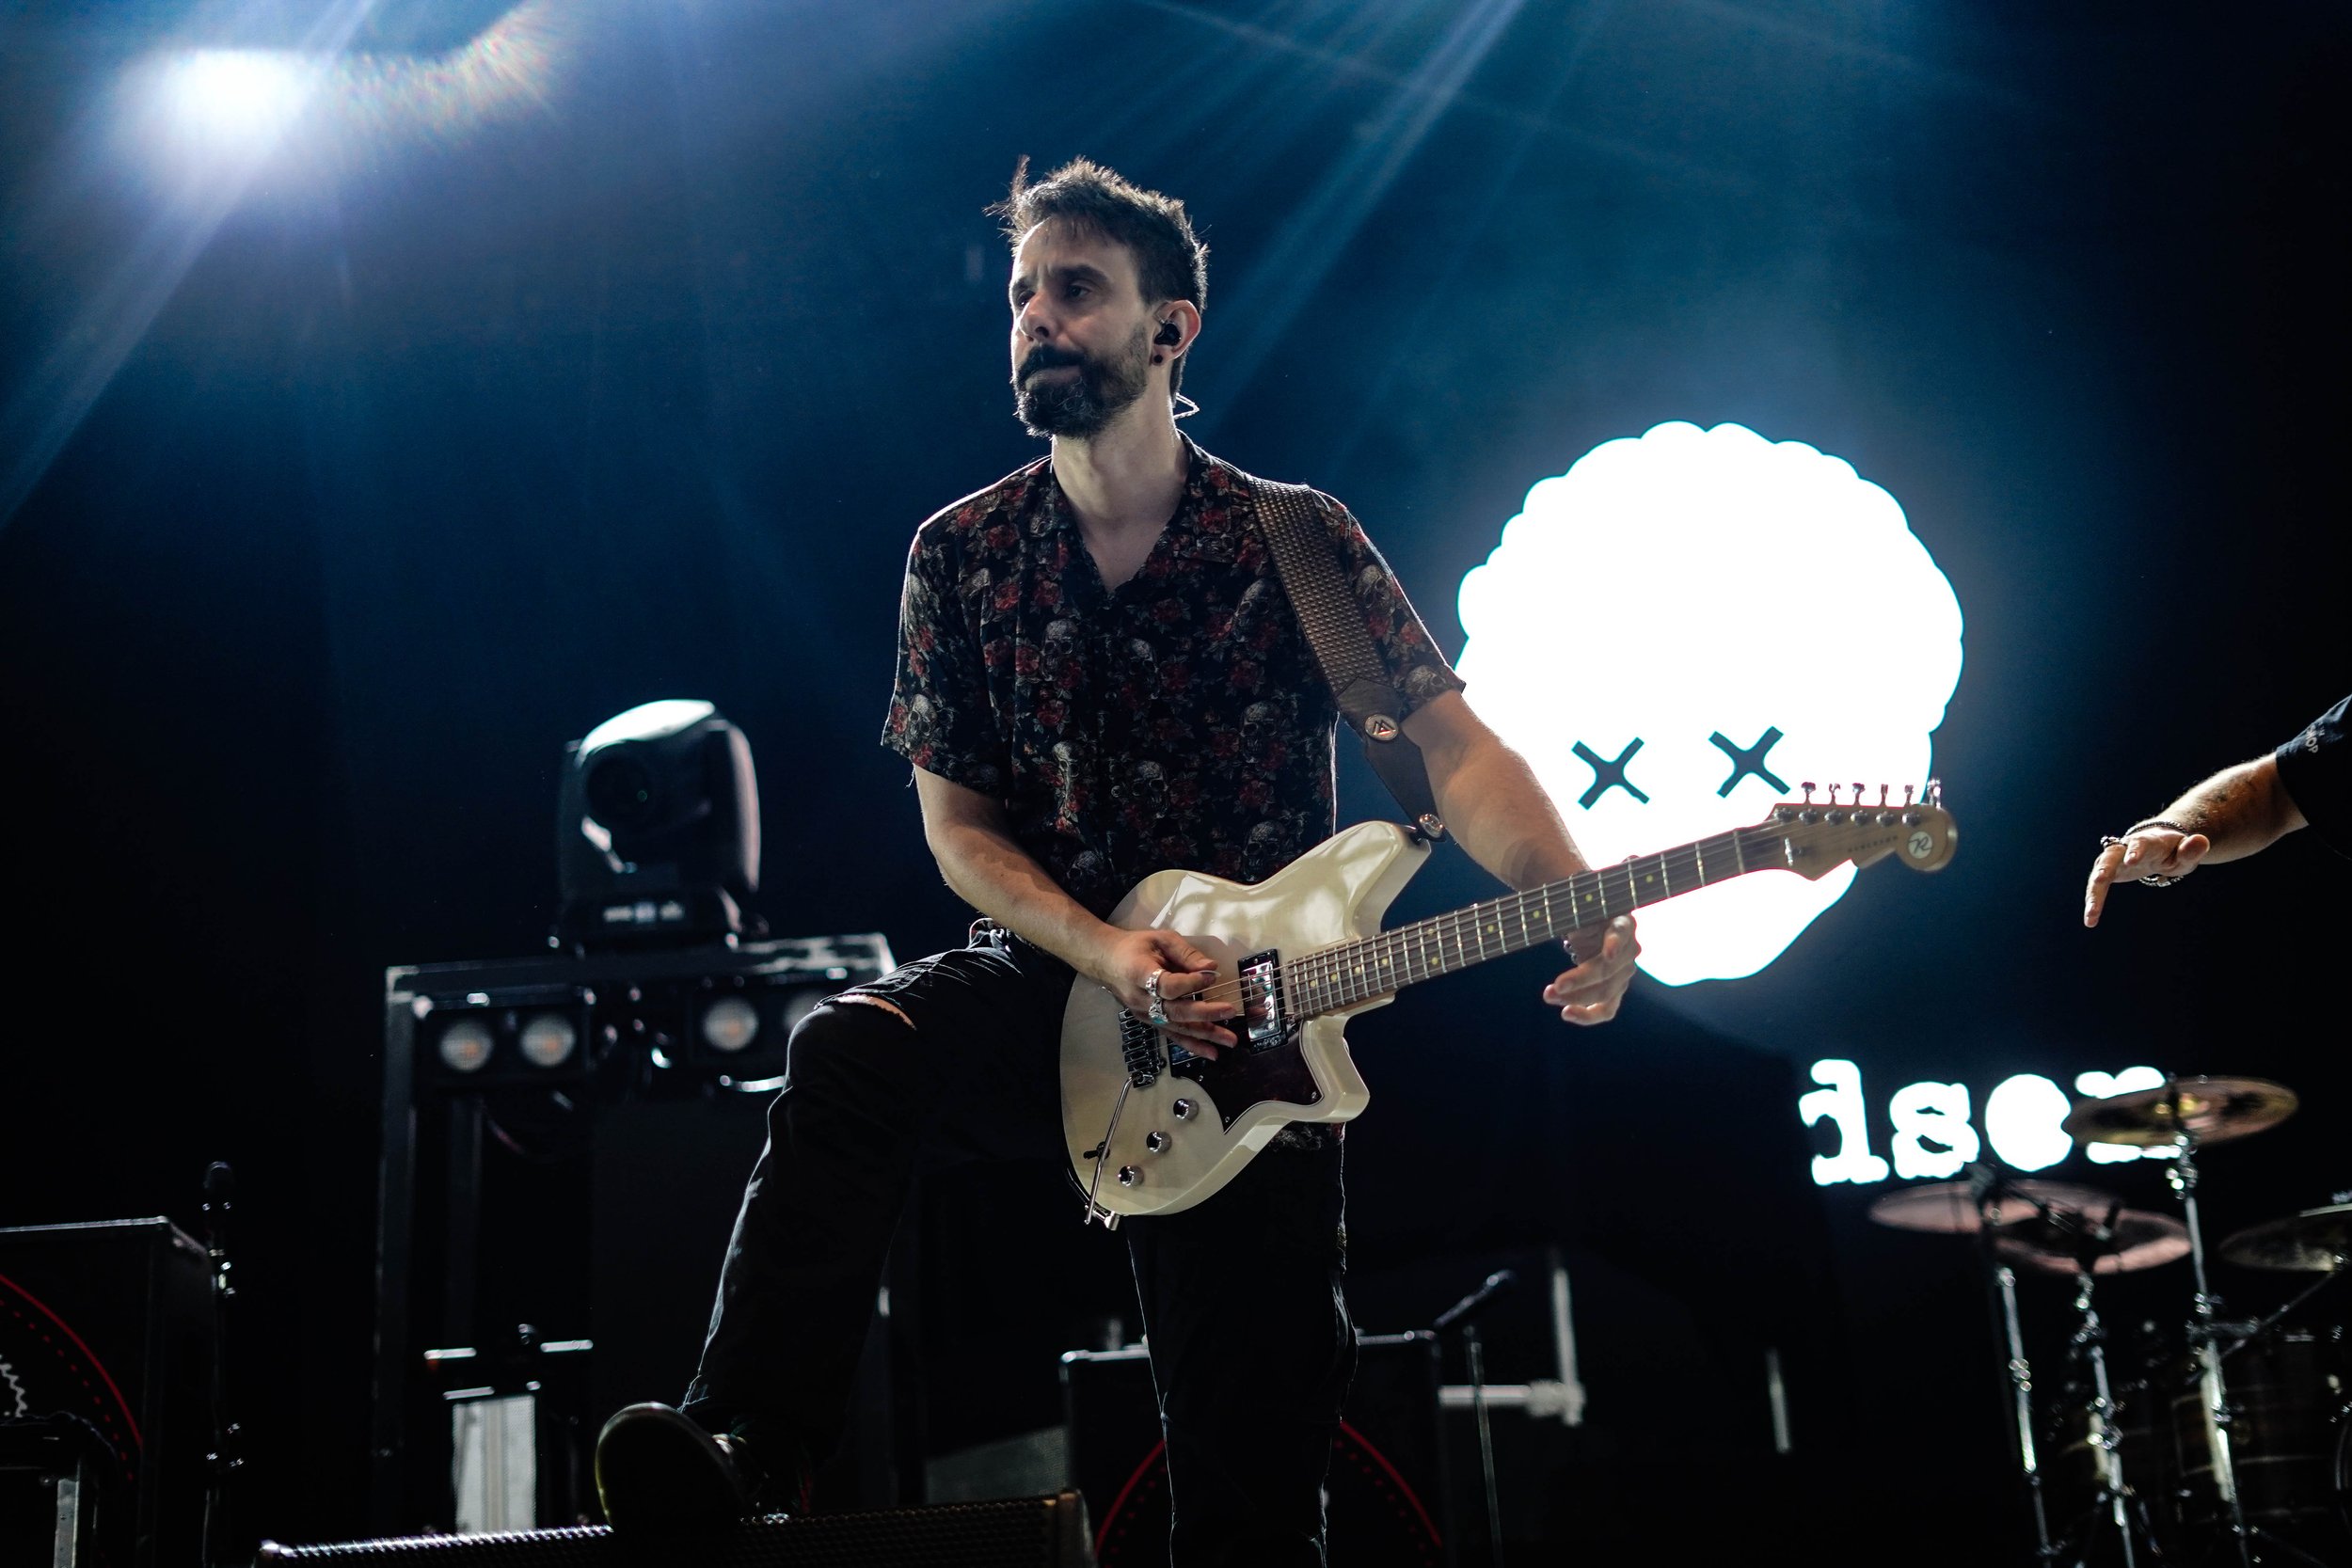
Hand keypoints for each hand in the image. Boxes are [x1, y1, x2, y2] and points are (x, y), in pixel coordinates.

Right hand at [1091, 926, 1237, 1056]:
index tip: (1211, 976)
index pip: (1168, 985)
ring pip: (1177, 1028)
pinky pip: (1172, 1035)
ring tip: (1229, 1041)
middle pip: (1175, 1011)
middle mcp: (1141, 1000)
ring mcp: (1144, 1015)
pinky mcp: (1149, 1022)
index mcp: (1139, 974)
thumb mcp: (1160, 939)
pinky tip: (1211, 1053)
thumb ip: (1185, 953)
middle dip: (1205, 1013)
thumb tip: (1211, 966)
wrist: (1105, 962)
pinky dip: (1192, 1045)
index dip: (1191, 983)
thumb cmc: (1134, 946)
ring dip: (1205, 1035)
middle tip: (1230, 1011)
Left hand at [1544, 914, 1637, 1024]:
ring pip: (1605, 992)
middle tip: (1553, 987)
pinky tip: (1566, 1013)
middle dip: (1580, 980)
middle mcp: (1629, 949)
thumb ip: (1576, 915)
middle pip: (1608, 970)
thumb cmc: (1583, 914)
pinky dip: (1588, 1016)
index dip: (1615, 943)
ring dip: (1576, 997)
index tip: (1608, 954)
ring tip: (1548, 995)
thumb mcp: (1579, 910)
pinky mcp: (1616, 990)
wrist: (1592, 926)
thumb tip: (1573, 926)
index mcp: (1622, 923)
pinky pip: (1606, 1009)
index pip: (1621, 933)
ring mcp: (1624, 972)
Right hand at [2083, 827, 2210, 926]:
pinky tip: (2090, 921)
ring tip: (2091, 916)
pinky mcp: (2106, 872)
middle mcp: (2123, 848)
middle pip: (2109, 858)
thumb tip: (2201, 840)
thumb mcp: (2186, 852)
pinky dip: (2093, 902)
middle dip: (2103, 869)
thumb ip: (2192, 849)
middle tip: (2099, 880)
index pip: (2139, 844)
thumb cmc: (2174, 850)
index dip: (2135, 851)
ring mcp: (2112, 860)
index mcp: (2147, 842)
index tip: (2132, 861)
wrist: (2155, 846)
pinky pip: (2096, 887)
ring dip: (2093, 894)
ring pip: (2098, 875)